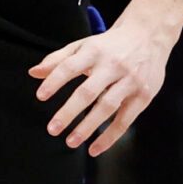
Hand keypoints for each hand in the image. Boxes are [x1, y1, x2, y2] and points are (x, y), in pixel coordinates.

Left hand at [32, 18, 170, 156]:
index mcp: (95, 51)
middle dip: (69, 112)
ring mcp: (130, 80)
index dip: (54, 81)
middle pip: (88, 91)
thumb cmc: (110, 44)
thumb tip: (33, 73)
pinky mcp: (144, 95)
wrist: (149, 35)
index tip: (40, 96)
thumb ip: (58, 59)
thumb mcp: (84, 45)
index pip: (70, 67)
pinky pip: (125, 120)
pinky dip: (110, 137)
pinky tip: (95, 148)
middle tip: (52, 129)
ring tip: (70, 142)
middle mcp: (113, 65)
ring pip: (107, 107)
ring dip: (88, 127)